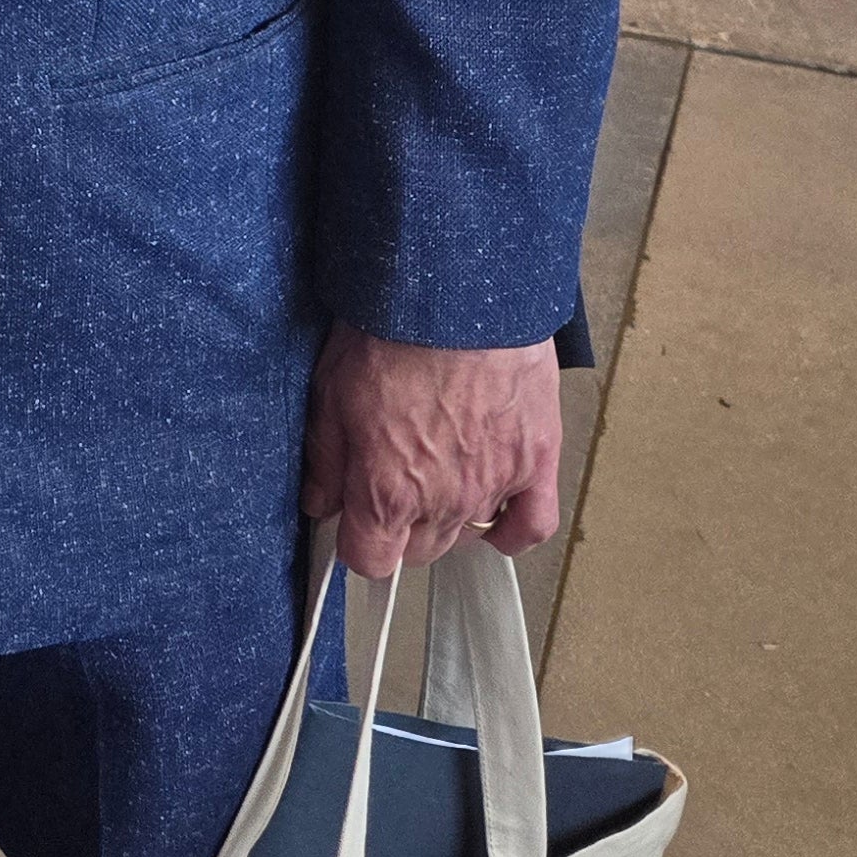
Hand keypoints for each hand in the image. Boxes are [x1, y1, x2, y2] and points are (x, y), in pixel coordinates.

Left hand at [300, 322, 561, 573]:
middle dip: (400, 528)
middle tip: (393, 481)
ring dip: (447, 517)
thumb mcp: (331, 392)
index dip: (359, 544)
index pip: (371, 561)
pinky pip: (532, 524)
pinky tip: (498, 514)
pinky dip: (515, 528)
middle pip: (419, 551)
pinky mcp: (535, 461)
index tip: (355, 521)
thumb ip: (325, 459)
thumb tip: (321, 501)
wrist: (456, 295)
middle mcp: (442, 501)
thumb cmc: (390, 335)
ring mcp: (493, 485)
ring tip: (436, 473)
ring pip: (466, 534)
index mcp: (387, 491)